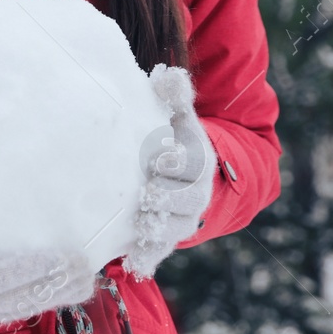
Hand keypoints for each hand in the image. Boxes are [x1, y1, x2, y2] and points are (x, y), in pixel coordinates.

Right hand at [0, 205, 97, 327]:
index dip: (30, 269)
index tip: (59, 256)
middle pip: (18, 298)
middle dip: (54, 285)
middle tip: (85, 268)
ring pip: (22, 308)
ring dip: (55, 296)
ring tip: (86, 281)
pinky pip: (17, 309)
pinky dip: (43, 300)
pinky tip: (65, 289)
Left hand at [122, 63, 215, 280]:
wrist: (182, 178)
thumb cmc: (172, 140)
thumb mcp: (176, 118)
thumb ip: (173, 98)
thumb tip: (170, 73)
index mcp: (198, 162)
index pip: (194, 164)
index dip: (179, 162)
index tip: (162, 157)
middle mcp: (194, 194)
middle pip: (185, 200)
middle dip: (166, 197)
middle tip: (147, 192)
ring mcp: (180, 219)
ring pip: (173, 229)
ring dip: (156, 229)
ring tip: (139, 224)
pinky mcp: (162, 238)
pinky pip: (157, 251)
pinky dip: (146, 255)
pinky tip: (134, 260)